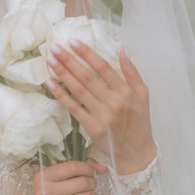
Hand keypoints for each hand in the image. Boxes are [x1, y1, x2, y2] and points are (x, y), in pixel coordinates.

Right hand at [31, 158, 106, 194]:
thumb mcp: (56, 178)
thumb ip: (78, 168)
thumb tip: (102, 168)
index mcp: (44, 176)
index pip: (72, 167)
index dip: (87, 168)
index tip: (90, 172)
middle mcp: (46, 191)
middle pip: (82, 182)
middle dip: (92, 182)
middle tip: (90, 184)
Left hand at [46, 41, 156, 174]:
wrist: (137, 153)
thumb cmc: (140, 122)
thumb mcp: (143, 94)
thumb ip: (132, 72)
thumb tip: (123, 51)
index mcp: (126, 91)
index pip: (103, 67)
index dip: (87, 53)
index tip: (72, 41)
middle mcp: (113, 101)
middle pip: (87, 77)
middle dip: (70, 60)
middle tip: (55, 47)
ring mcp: (102, 115)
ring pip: (78, 90)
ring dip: (63, 74)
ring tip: (50, 60)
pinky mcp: (92, 127)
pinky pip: (73, 108)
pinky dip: (61, 95)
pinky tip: (51, 84)